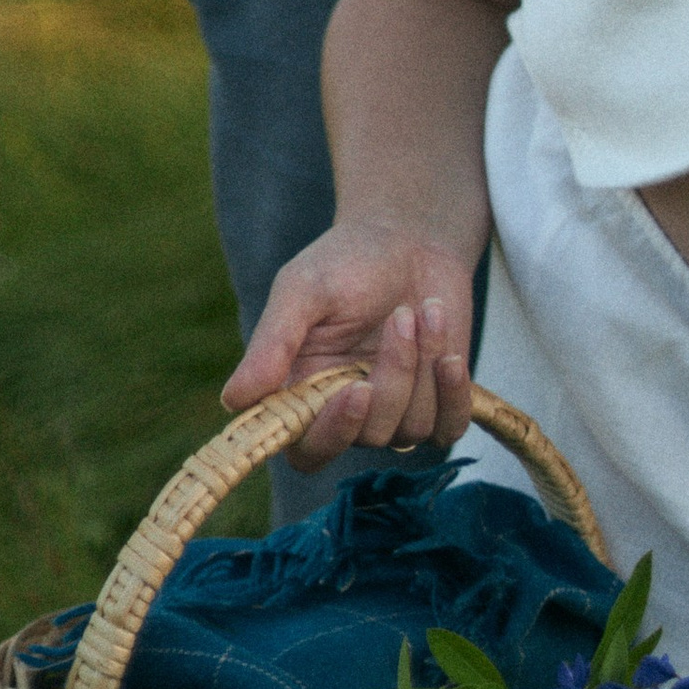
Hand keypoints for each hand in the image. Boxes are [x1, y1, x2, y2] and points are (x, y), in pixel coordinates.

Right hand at [224, 214, 478, 468]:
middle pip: (370, 434)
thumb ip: (272, 344)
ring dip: (425, 364)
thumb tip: (233, 400)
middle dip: (393, 377)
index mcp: (303, 392)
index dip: (332, 433)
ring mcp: (394, 411)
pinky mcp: (436, 405)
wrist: (412, 239)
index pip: (308, 450)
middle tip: (402, 316)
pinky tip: (452, 354)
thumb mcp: (302, 290)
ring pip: (412, 427)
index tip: (355, 391)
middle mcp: (347, 411)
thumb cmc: (347, 261)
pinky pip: (449, 429)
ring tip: (423, 308)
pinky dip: (455, 393)